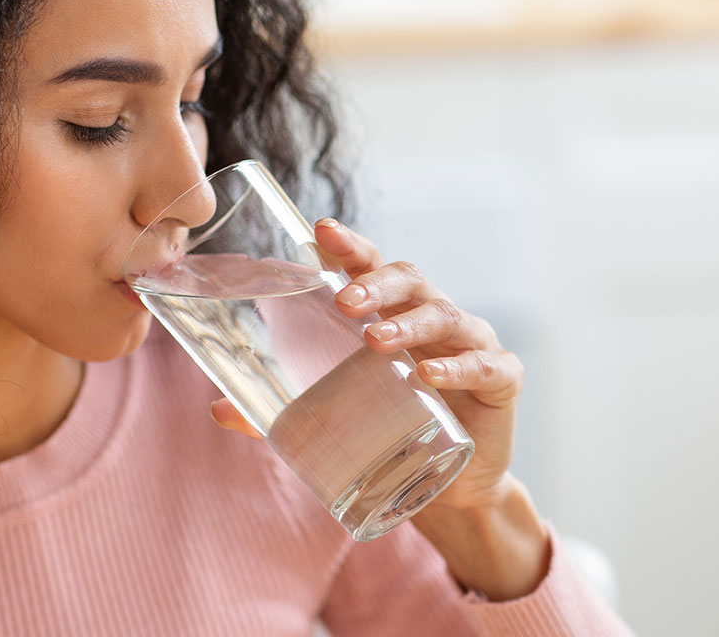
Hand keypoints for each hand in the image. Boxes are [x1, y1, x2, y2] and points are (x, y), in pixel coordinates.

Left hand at [209, 217, 524, 511]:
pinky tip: (429, 376)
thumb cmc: (389, 430)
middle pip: (409, 280)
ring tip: (375, 341)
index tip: (321, 231)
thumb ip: (278, 413)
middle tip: (344, 301)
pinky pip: (486, 364)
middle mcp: (431, 317)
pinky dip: (459, 367)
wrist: (450, 488)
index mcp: (391, 313)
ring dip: (409, 322)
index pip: (370, 265)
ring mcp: (470, 344)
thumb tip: (217, 410)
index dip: (349, 245)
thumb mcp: (334, 418)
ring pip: (445, 315)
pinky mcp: (502, 379)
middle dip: (375, 283)